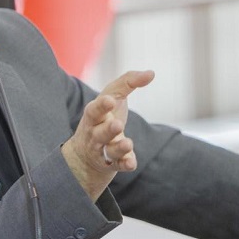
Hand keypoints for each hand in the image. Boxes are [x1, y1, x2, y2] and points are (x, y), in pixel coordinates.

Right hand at [61, 70, 154, 200]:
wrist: (86, 153)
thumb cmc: (104, 116)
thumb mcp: (112, 96)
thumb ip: (128, 82)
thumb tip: (151, 73)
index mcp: (94, 116)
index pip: (94, 110)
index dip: (101, 106)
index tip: (109, 101)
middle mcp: (95, 134)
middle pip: (99, 133)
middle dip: (108, 130)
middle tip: (118, 124)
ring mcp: (103, 150)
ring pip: (110, 151)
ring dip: (119, 148)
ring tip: (128, 143)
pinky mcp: (112, 164)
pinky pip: (118, 166)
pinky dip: (124, 164)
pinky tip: (131, 163)